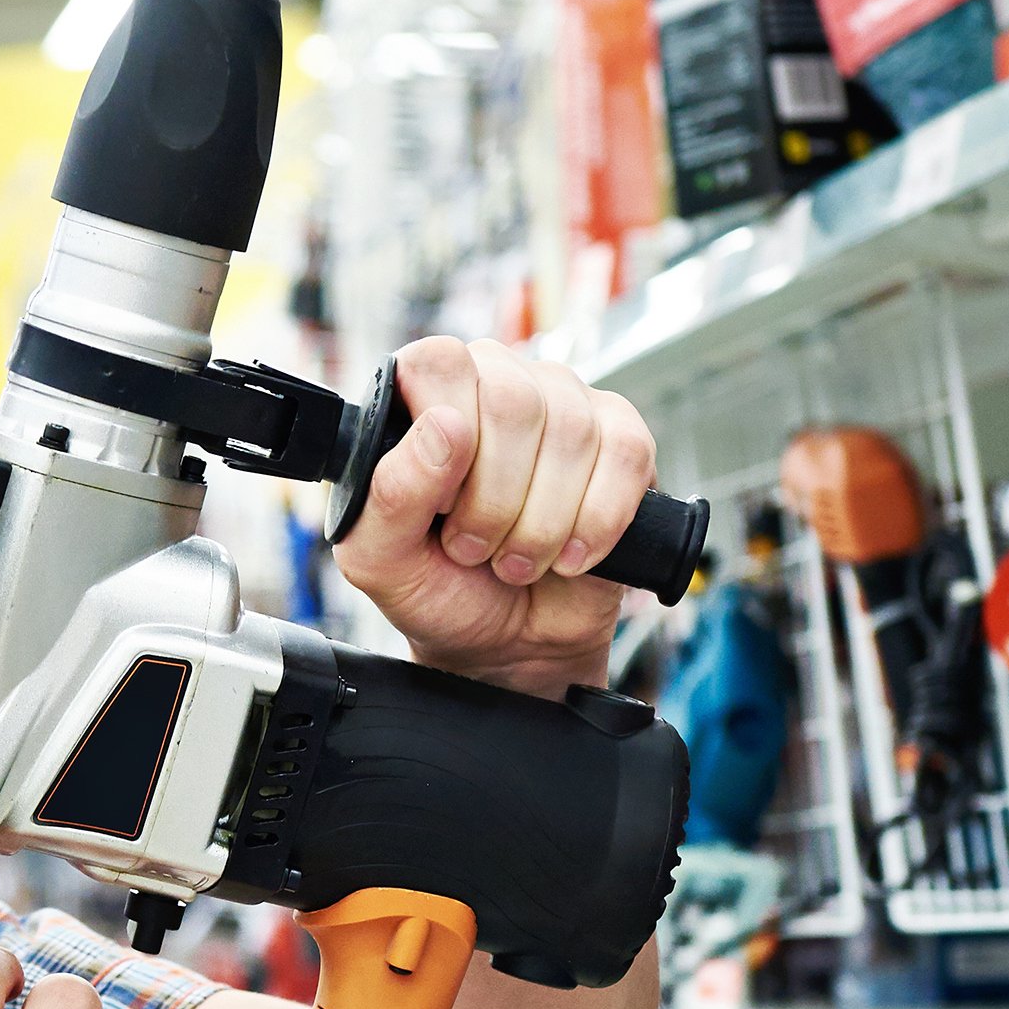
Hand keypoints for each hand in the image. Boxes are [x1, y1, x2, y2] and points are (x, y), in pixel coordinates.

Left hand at [336, 336, 658, 696]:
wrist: (508, 645)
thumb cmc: (440, 589)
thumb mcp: (383, 560)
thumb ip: (390, 493)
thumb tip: (443, 427)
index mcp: (429, 394)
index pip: (440, 363)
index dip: (445, 437)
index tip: (440, 505)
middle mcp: (499, 382)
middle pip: (511, 400)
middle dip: (492, 498)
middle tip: (474, 548)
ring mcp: (566, 405)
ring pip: (570, 432)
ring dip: (541, 524)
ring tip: (516, 560)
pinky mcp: (623, 440)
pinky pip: (625, 456)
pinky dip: (597, 523)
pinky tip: (570, 556)